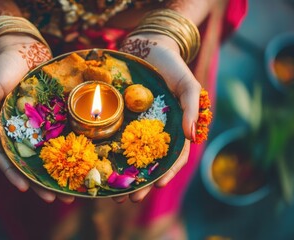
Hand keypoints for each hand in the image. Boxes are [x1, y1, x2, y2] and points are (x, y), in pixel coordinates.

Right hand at [0, 34, 74, 203]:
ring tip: (74, 189)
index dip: (15, 175)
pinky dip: (71, 151)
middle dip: (44, 183)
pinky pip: (64, 136)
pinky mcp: (56, 117)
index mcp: (4, 132)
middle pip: (33, 164)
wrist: (24, 49)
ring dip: (61, 173)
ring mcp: (41, 126)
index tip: (26, 188)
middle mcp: (24, 133)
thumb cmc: (2, 70)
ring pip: (51, 155)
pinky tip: (83, 162)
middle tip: (59, 198)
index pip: (8, 160)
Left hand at [115, 34, 200, 202]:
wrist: (150, 49)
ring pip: (132, 157)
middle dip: (141, 183)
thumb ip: (192, 108)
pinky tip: (100, 166)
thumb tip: (193, 137)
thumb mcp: (188, 85)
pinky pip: (117, 139)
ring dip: (124, 176)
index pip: (174, 157)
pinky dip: (111, 155)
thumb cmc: (173, 67)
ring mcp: (139, 127)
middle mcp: (156, 132)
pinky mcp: (123, 120)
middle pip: (150, 163)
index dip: (167, 173)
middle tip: (128, 198)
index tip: (157, 186)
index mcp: (175, 129)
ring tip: (112, 193)